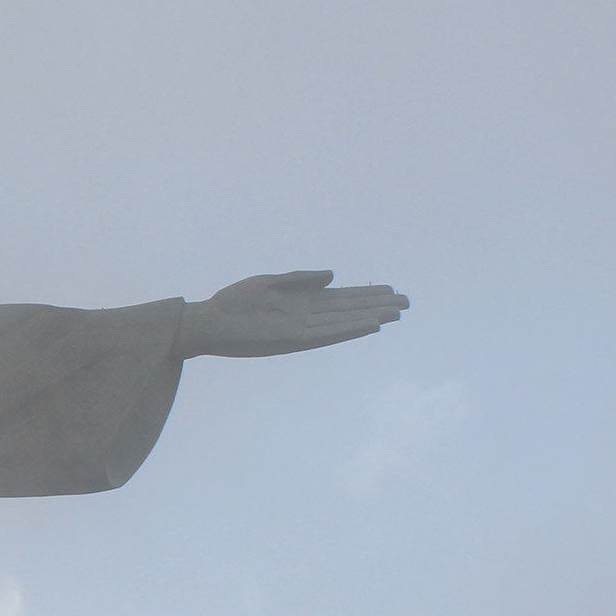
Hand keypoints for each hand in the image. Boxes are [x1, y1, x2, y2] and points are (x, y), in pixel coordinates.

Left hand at [177, 270, 407, 357]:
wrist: (208, 322)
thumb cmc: (234, 302)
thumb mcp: (269, 282)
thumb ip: (301, 279)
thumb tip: (333, 276)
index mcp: (301, 301)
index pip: (342, 298)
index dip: (366, 294)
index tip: (391, 289)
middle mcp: (306, 316)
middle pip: (349, 309)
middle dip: (376, 305)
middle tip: (407, 303)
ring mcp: (301, 329)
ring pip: (344, 322)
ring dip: (369, 317)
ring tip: (395, 313)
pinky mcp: (291, 339)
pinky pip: (326, 334)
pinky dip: (348, 329)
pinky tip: (368, 324)